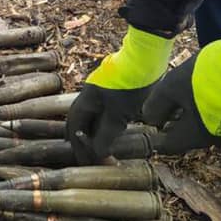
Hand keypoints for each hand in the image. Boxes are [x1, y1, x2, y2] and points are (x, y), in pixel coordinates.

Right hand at [66, 26, 172, 163]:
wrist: (146, 57)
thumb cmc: (130, 85)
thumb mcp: (118, 114)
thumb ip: (105, 134)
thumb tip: (96, 153)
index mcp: (86, 98)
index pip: (74, 125)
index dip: (78, 145)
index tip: (86, 162)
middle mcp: (91, 93)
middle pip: (81, 120)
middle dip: (84, 140)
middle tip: (92, 158)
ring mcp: (103, 89)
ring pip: (94, 115)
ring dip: (96, 132)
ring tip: (104, 148)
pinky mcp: (116, 87)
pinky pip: (105, 110)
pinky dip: (106, 124)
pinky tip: (116, 131)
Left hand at [142, 21, 220, 153]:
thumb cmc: (205, 78)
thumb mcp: (171, 87)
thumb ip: (156, 106)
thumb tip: (150, 120)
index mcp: (194, 136)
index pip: (168, 145)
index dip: (156, 132)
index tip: (153, 115)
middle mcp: (213, 138)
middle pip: (185, 135)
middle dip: (174, 121)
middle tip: (168, 100)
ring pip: (202, 124)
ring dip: (191, 112)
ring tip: (185, 91)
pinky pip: (217, 116)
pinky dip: (207, 107)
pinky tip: (204, 90)